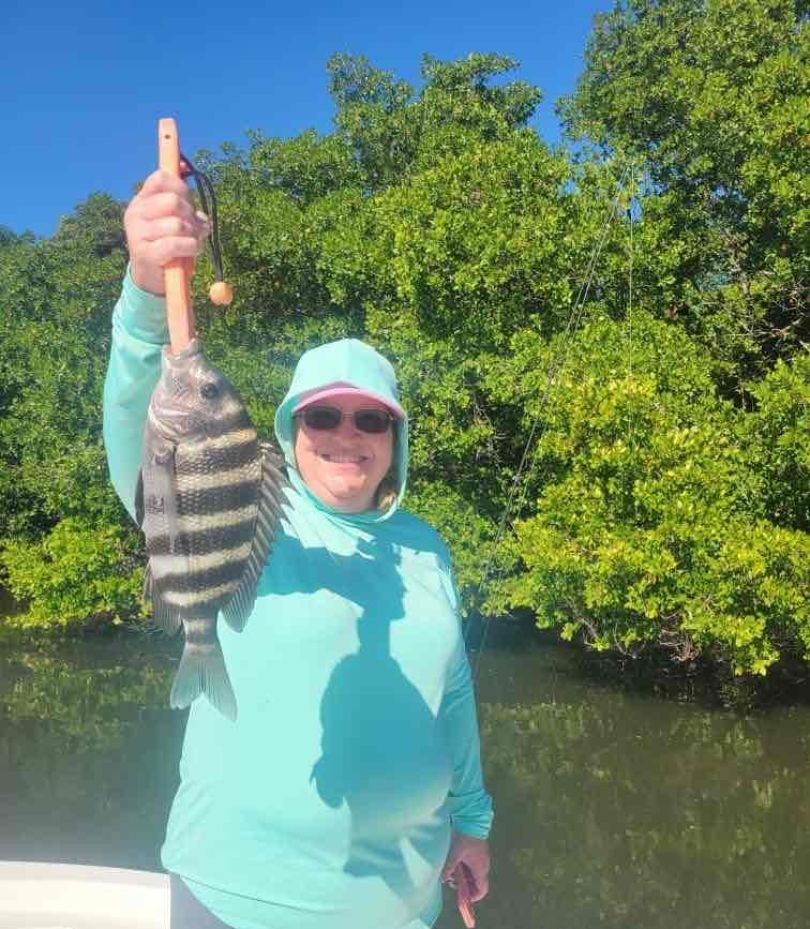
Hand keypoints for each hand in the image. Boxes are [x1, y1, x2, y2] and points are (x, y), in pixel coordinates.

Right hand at [124, 170, 210, 295]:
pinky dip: (191, 247)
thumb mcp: (175, 222)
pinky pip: (175, 244)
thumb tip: (202, 216)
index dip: (181, 188)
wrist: (152, 278)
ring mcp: (137, 233)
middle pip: (173, 201)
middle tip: (193, 228)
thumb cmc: (167, 246)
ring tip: (192, 242)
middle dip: (190, 215)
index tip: (189, 204)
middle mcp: (135, 213)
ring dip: (193, 234)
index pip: (161, 179)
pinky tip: (193, 250)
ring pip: (177, 224)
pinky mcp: (145, 253)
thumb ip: (186, 210)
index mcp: (141, 201)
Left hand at [441, 831, 490, 902]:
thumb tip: (442, 879)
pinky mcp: (478, 850)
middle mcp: (483, 865)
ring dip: (463, 875)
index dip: (473, 897)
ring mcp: (481, 857)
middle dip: (464, 885)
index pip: (482, 890)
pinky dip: (464, 866)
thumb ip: (448, 868)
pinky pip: (472, 864)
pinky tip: (454, 860)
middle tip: (452, 881)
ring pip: (473, 873)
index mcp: (480, 869)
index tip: (462, 896)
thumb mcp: (455, 854)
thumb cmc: (465, 837)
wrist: (472, 818)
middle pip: (476, 883)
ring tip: (451, 870)